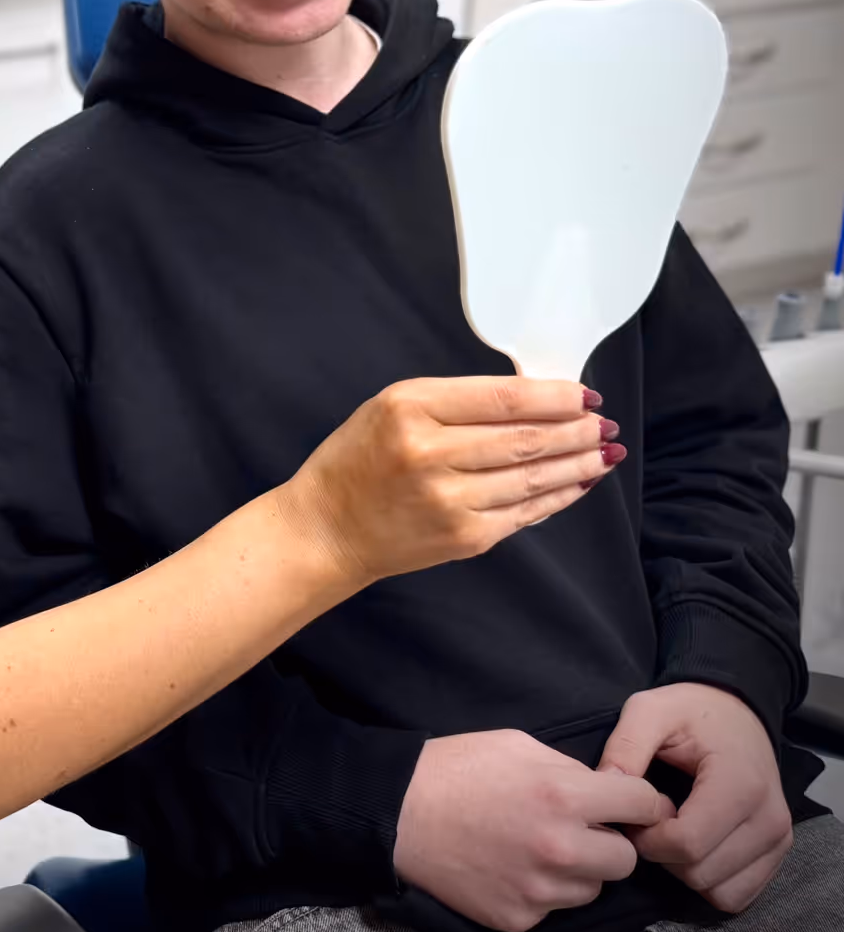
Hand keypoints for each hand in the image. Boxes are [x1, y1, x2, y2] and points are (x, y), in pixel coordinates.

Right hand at [285, 377, 618, 583]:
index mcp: (410, 408)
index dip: (554, 396)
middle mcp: (431, 453)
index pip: (501, 398)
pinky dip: (558, 496)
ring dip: (578, 463)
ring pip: (533, 476)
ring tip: (605, 450)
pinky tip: (578, 483)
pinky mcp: (464, 537)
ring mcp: (450, 500)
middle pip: (525, 437)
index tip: (584, 393)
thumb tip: (531, 399)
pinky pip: (526, 512)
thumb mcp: (391, 407)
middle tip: (605, 423)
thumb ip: (454, 400)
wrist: (327, 528)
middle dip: (576, 430)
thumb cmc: (357, 460)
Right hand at [393, 730, 668, 931]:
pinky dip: (542, 888)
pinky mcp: (519, 919)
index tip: (635, 803)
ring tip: (539, 845)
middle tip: (581, 828)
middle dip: (610, 840)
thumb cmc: (456, 767)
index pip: (642, 804)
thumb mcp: (517, 744)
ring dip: (578, 869)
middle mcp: (559, 848)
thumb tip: (606, 791)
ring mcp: (539, 890)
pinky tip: (512, 864)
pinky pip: (554, 907)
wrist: (399, 811)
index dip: (642, 800)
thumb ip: (569, 769)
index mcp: (562, 795)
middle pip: (626, 859)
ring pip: (592, 887)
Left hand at [598, 683, 791, 911]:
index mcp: (740, 784)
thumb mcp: (649, 709)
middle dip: (662, 854)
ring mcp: (778, 840)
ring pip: (720, 893)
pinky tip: (692, 844)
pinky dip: (709, 880)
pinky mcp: (778, 852)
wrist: (736, 710)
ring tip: (670, 830)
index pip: (688, 844)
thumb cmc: (691, 710)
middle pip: (701, 872)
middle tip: (648, 821)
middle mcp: (768, 819)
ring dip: (684, 870)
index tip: (633, 815)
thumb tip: (605, 785)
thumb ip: (625, 745)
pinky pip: (738, 894)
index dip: (648, 839)